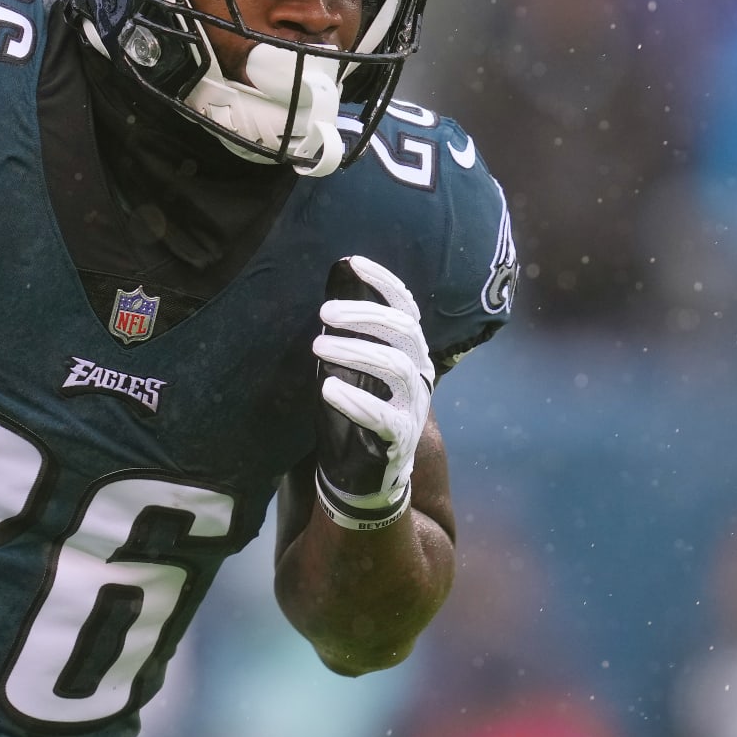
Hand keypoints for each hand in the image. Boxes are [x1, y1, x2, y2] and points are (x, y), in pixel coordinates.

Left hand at [310, 256, 434, 526]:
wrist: (371, 472)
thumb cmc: (359, 409)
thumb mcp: (357, 369)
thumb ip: (352, 339)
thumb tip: (326, 297)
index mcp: (410, 351)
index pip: (405, 307)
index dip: (383, 282)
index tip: (353, 264)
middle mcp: (419, 373)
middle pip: (402, 331)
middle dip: (363, 316)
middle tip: (323, 314)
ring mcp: (414, 405)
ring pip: (395, 366)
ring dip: (354, 351)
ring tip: (318, 347)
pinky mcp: (401, 436)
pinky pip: (383, 416)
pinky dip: (355, 401)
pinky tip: (329, 390)